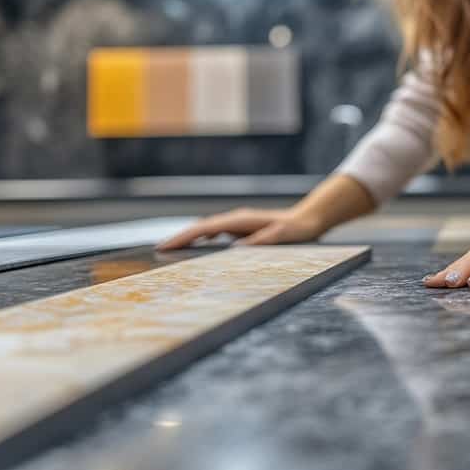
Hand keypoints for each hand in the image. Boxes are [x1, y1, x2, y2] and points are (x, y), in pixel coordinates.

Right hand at [157, 208, 324, 249]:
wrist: (310, 218)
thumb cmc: (297, 230)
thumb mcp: (282, 236)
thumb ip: (261, 242)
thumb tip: (236, 249)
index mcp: (240, 221)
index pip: (204, 229)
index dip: (184, 237)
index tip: (165, 246)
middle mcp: (236, 219)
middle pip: (200, 227)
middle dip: (179, 238)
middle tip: (159, 251)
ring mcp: (239, 223)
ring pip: (207, 229)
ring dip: (189, 237)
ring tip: (171, 250)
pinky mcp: (244, 228)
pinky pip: (217, 232)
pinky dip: (203, 238)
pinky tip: (200, 246)